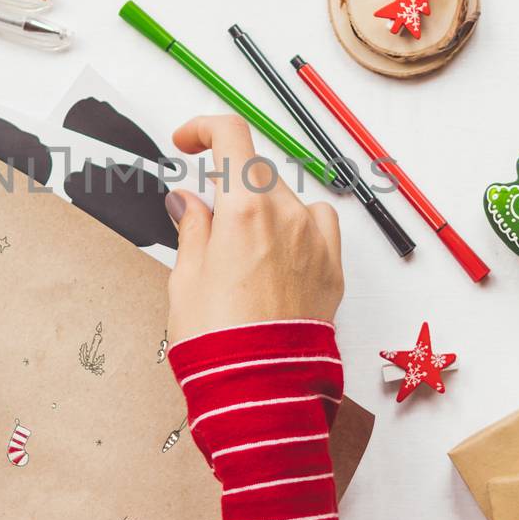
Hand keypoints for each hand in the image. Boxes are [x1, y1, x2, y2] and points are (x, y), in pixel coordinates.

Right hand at [165, 115, 343, 344]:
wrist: (260, 391)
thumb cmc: (217, 343)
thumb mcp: (185, 280)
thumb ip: (193, 229)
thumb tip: (189, 201)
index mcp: (243, 210)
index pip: (230, 135)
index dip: (203, 127)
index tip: (187, 141)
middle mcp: (285, 216)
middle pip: (256, 169)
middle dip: (227, 181)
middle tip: (204, 214)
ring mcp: (314, 241)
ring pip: (287, 197)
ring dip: (261, 205)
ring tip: (239, 248)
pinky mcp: (332, 267)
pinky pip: (318, 223)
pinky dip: (297, 224)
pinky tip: (279, 250)